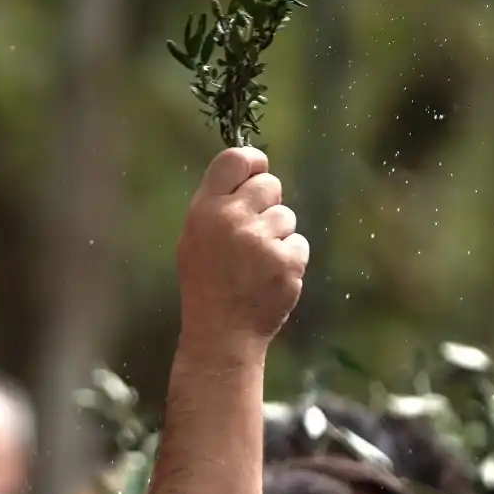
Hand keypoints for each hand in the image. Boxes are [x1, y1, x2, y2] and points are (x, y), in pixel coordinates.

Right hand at [176, 147, 308, 359]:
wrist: (222, 333)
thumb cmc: (206, 283)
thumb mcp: (194, 238)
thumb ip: (217, 203)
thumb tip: (250, 170)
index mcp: (205, 210)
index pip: (234, 160)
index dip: (252, 161)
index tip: (258, 170)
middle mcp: (233, 219)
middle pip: (269, 183)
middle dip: (269, 203)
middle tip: (256, 231)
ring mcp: (262, 241)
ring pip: (287, 216)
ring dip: (279, 235)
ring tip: (258, 262)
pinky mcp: (287, 261)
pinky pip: (300, 243)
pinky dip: (290, 259)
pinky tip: (271, 277)